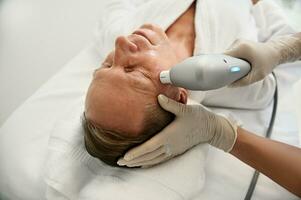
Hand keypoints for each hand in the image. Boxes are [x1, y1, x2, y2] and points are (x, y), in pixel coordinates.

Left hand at [117, 95, 236, 166]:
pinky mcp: (176, 150)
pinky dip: (150, 163)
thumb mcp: (184, 109)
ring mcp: (173, 150)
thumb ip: (170, 104)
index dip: (136, 153)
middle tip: (120, 163)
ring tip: (128, 164)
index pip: (149, 147)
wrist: (211, 128)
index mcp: (169, 136)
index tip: (124, 157)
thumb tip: (158, 98)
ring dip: (140, 162)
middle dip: (134, 160)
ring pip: (154, 159)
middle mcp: (170, 146)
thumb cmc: (198, 117)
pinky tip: (144, 164)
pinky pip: (161, 159)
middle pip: (148, 156)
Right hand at [225, 34, 300, 86]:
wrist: (277, 51)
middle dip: (226, 65)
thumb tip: (229, 85)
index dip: (221, 66)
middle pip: (224, 56)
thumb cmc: (268, 62)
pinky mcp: (239, 43)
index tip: (222, 74)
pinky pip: (231, 53)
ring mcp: (238, 41)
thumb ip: (243, 82)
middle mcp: (238, 42)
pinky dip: (233, 60)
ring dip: (230, 62)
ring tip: (237, 69)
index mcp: (241, 48)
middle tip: (232, 73)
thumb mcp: (258, 75)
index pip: (223, 57)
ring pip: (227, 55)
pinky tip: (239, 64)